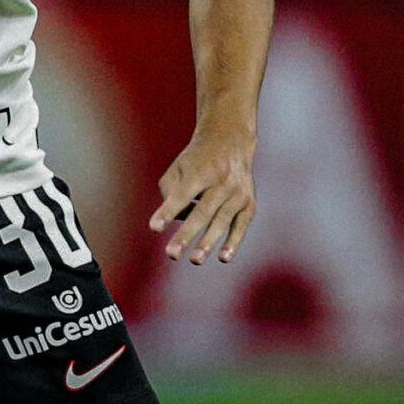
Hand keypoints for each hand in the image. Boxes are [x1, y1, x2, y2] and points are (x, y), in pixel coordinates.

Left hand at [148, 127, 255, 263]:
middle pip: (202, 212)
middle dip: (187, 235)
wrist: (231, 143)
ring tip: (195, 260)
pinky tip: (223, 258)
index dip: (168, 211)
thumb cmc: (196, 161)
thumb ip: (170, 193)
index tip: (154, 228)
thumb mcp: (178, 168)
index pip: (181, 195)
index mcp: (199, 171)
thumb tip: (176, 221)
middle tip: (172, 254)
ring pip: (222, 221)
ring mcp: (238, 193)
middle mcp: (221, 182)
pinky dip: (233, 242)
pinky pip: (241, 226)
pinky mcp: (249, 203)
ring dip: (208, 242)